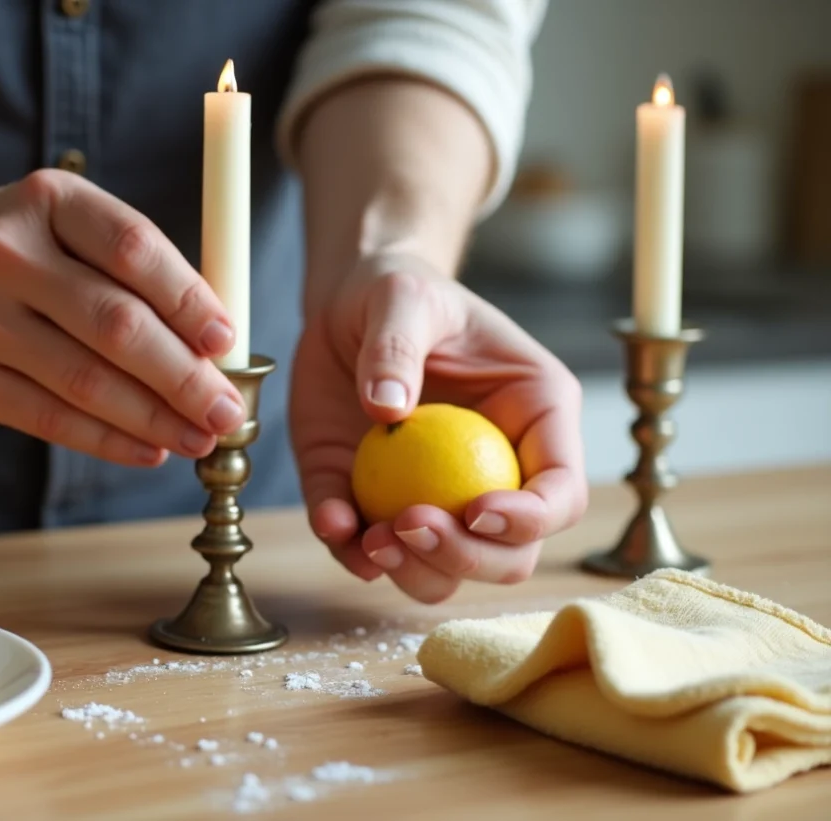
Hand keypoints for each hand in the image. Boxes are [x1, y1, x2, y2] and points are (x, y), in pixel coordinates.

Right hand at [0, 170, 246, 465]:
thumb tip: (217, 346)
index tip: (226, 342)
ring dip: (154, 417)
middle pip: (114, 323)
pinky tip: (149, 448)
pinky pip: (47, 419)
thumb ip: (138, 270)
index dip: (188, 299)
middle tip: (226, 411)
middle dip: (183, 377)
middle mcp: (3, 254)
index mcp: (50, 200)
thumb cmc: (24, 244)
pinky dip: (108, 439)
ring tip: (199, 437)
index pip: (132, 249)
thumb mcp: (72, 222)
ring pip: (84, 381)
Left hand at [290, 252, 587, 602]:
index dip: (529, 520)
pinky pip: (369, 549)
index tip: (475, 512)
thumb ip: (396, 346)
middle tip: (408, 524)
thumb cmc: (398, 292)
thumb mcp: (402, 296)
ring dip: (412, 572)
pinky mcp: (374, 503)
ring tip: (370, 539)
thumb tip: (387, 410)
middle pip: (510, 555)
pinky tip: (335, 525)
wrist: (345, 305)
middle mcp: (494, 472)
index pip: (560, 494)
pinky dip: (351, 551)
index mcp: (535, 419)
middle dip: (464, 557)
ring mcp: (435, 497)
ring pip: (446, 573)